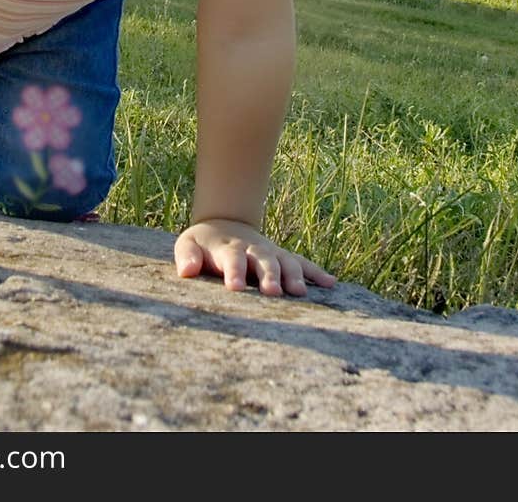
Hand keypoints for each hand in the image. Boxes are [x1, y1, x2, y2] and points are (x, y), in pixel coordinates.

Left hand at [174, 218, 335, 297]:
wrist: (225, 225)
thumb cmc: (204, 244)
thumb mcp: (188, 245)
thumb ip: (186, 257)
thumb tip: (186, 271)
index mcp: (228, 248)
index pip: (232, 259)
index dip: (234, 272)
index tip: (235, 288)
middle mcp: (253, 250)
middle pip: (263, 261)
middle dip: (269, 276)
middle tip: (272, 293)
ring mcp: (271, 253)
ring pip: (285, 262)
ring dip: (293, 276)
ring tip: (300, 293)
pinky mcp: (283, 257)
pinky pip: (302, 263)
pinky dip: (316, 272)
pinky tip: (331, 283)